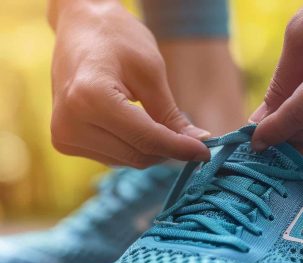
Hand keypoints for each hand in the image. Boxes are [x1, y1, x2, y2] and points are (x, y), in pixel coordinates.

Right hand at [50, 0, 209, 167]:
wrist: (80, 28)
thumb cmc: (116, 38)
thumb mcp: (150, 71)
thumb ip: (171, 115)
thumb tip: (199, 144)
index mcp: (90, 97)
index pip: (146, 139)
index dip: (180, 149)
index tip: (205, 153)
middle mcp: (70, 122)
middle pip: (138, 155)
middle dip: (167, 150)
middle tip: (188, 138)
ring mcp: (64, 135)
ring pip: (127, 161)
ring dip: (150, 150)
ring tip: (155, 122)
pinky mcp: (65, 141)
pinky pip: (113, 158)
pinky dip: (132, 148)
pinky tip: (135, 127)